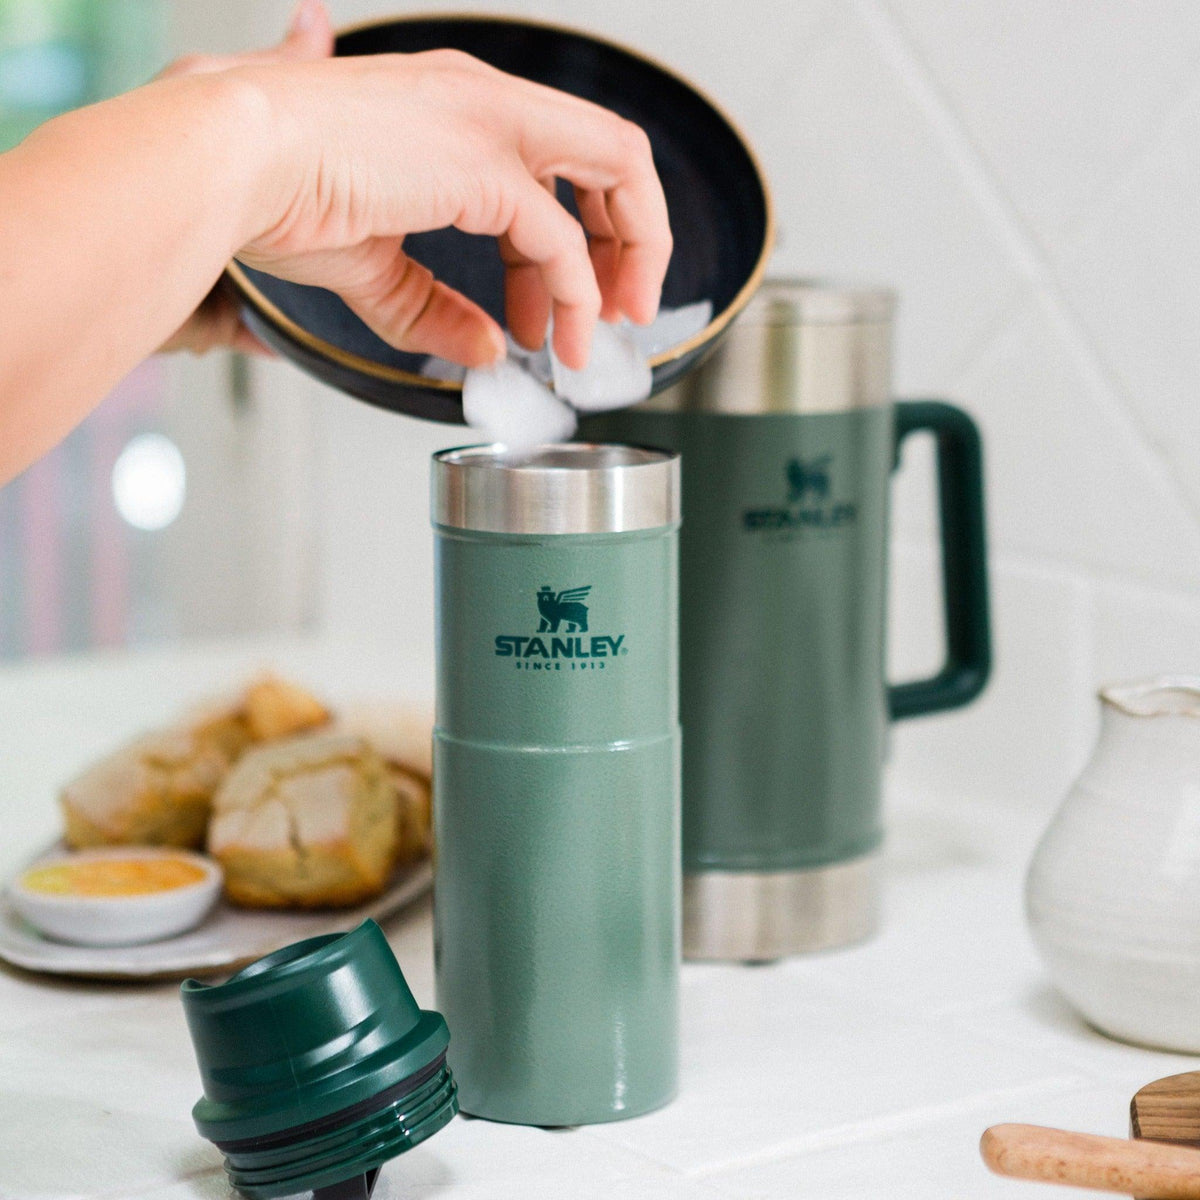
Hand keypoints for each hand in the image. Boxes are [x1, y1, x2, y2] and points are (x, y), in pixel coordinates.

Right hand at [165, 0, 672, 369]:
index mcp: (460, 106)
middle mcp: (486, 99)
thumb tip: (485, 347)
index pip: (562, 156)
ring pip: (617, 170)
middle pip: (612, 151)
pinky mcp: (481, 163)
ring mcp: (490, 121)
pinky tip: (558, 339)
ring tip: (599, 338)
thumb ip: (435, 306)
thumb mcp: (373, 265)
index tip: (575, 295)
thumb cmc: (274, 194)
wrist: (226, 165)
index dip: (588, 230)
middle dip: (634, 236)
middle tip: (624, 310)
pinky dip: (574, 296)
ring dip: (627, 261)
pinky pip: (560, 240)